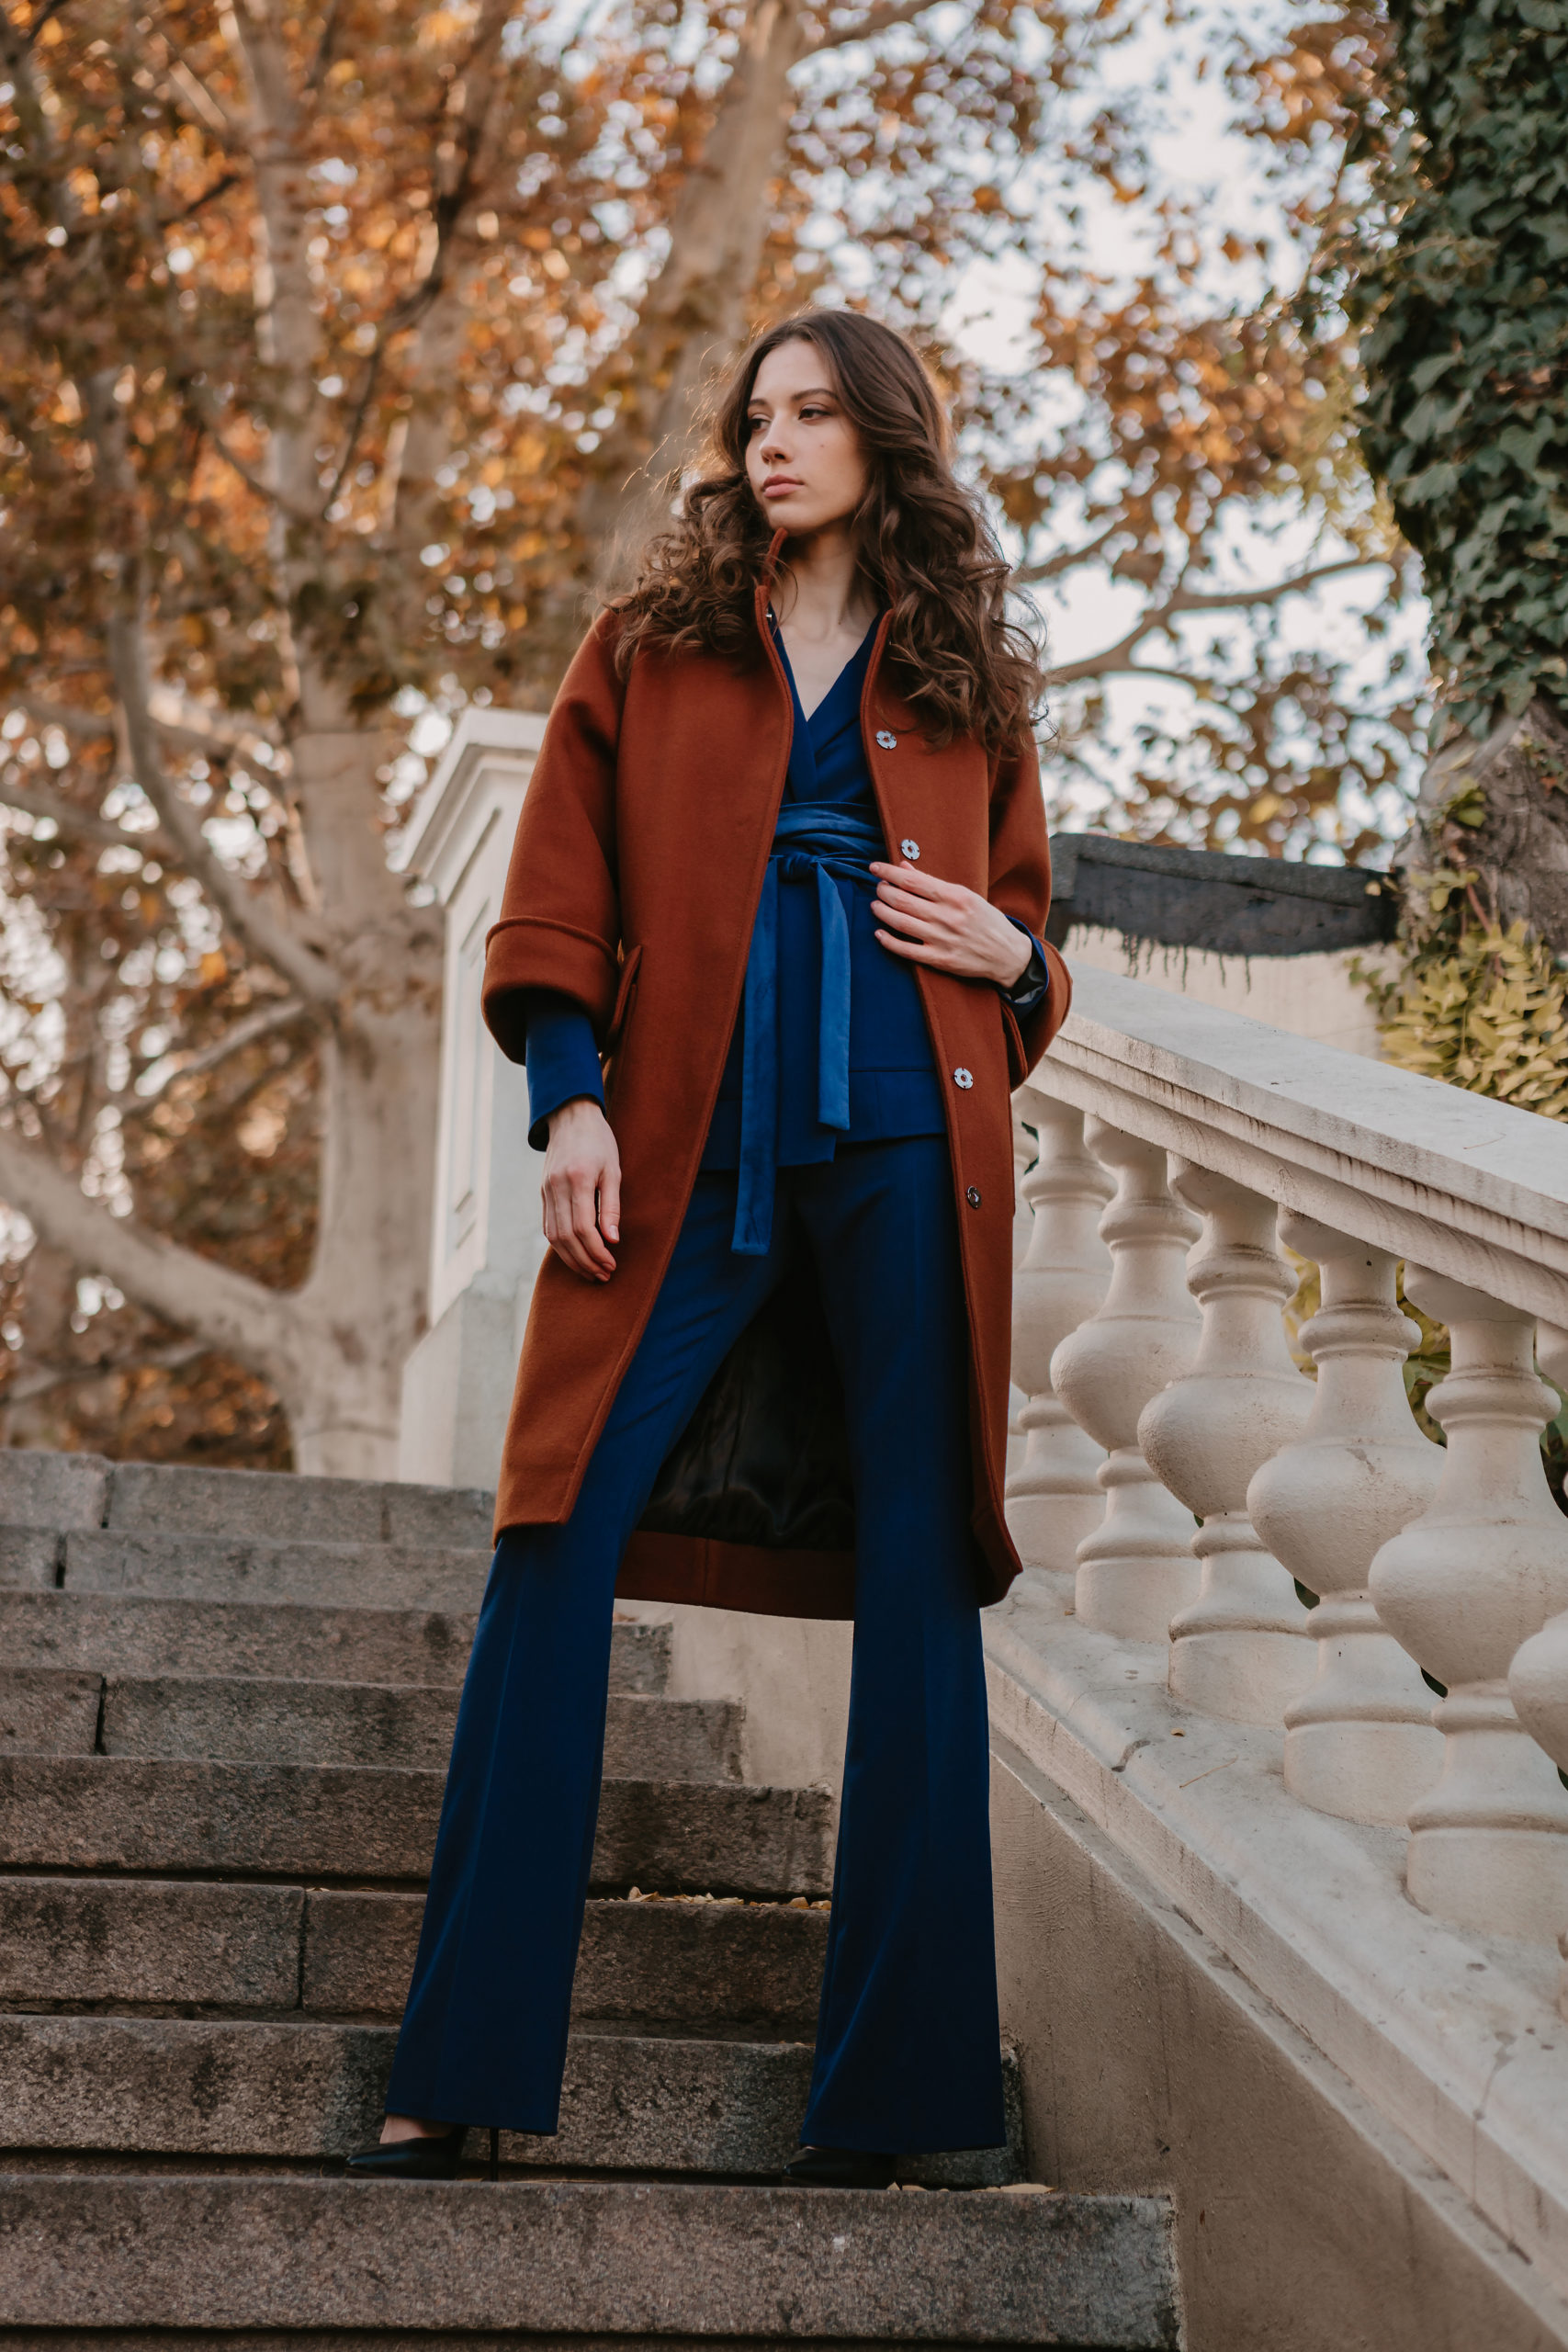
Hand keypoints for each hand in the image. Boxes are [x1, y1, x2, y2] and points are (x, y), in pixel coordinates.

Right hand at [541, 1097, 620, 1280]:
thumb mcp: (614, 1170)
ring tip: (591, 1271)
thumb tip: (612, 1240)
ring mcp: (546, 1191)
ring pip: (554, 1236)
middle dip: (585, 1261)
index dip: (597, 1252)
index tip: (611, 1265)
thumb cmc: (599, 1142)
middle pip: (567, 1237)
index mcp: (578, 1179)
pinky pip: (548, 1227)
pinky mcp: (542, 1193)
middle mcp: (557, 1187)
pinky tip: (576, 1255)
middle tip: (603, 1275)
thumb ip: (612, 1206)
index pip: (584, 1228)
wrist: (570, 1118)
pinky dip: (560, 1246)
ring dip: (572, 1259)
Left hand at [869, 861, 1031, 986]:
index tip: (874, 868)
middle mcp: (948, 916)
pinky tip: (879, 933)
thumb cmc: (986, 921)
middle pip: (902, 900)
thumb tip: (904, 867)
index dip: (889, 873)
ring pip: (900, 922)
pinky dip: (888, 941)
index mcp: (956, 896)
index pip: (913, 880)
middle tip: (878, 887)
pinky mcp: (940, 959)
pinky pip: (906, 950)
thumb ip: (933, 883)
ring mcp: (942, 939)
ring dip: (882, 911)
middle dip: (883, 891)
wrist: (1008, 954)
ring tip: (875, 904)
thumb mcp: (966, 895)